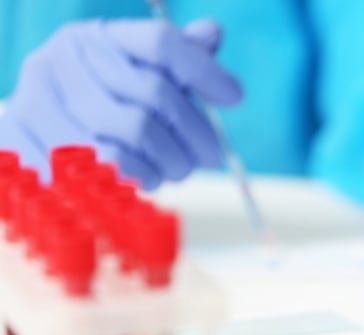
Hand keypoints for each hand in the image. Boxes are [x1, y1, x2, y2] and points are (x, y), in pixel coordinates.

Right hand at [1, 19, 241, 189]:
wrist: (32, 140)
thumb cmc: (96, 107)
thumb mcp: (133, 77)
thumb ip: (175, 59)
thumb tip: (212, 33)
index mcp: (94, 39)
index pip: (160, 43)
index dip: (204, 70)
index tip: (235, 98)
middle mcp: (64, 61)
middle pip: (154, 92)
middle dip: (195, 130)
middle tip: (212, 154)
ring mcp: (43, 101)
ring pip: (135, 130)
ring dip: (171, 157)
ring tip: (180, 168)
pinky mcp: (34, 145)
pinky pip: (109, 165)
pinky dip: (142, 175)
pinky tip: (150, 178)